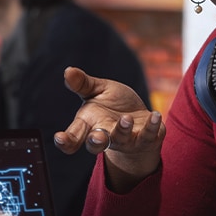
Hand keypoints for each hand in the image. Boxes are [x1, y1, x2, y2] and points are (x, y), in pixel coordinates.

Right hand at [53, 67, 164, 189]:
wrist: (138, 119)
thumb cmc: (113, 106)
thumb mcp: (97, 91)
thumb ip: (83, 84)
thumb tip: (68, 71)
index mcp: (88, 124)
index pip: (74, 136)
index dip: (66, 140)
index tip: (60, 138)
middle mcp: (104, 135)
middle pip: (95, 145)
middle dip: (96, 141)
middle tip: (98, 136)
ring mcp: (125, 140)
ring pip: (121, 139)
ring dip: (122, 130)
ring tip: (126, 118)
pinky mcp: (144, 139)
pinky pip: (147, 135)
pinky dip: (151, 126)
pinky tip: (155, 115)